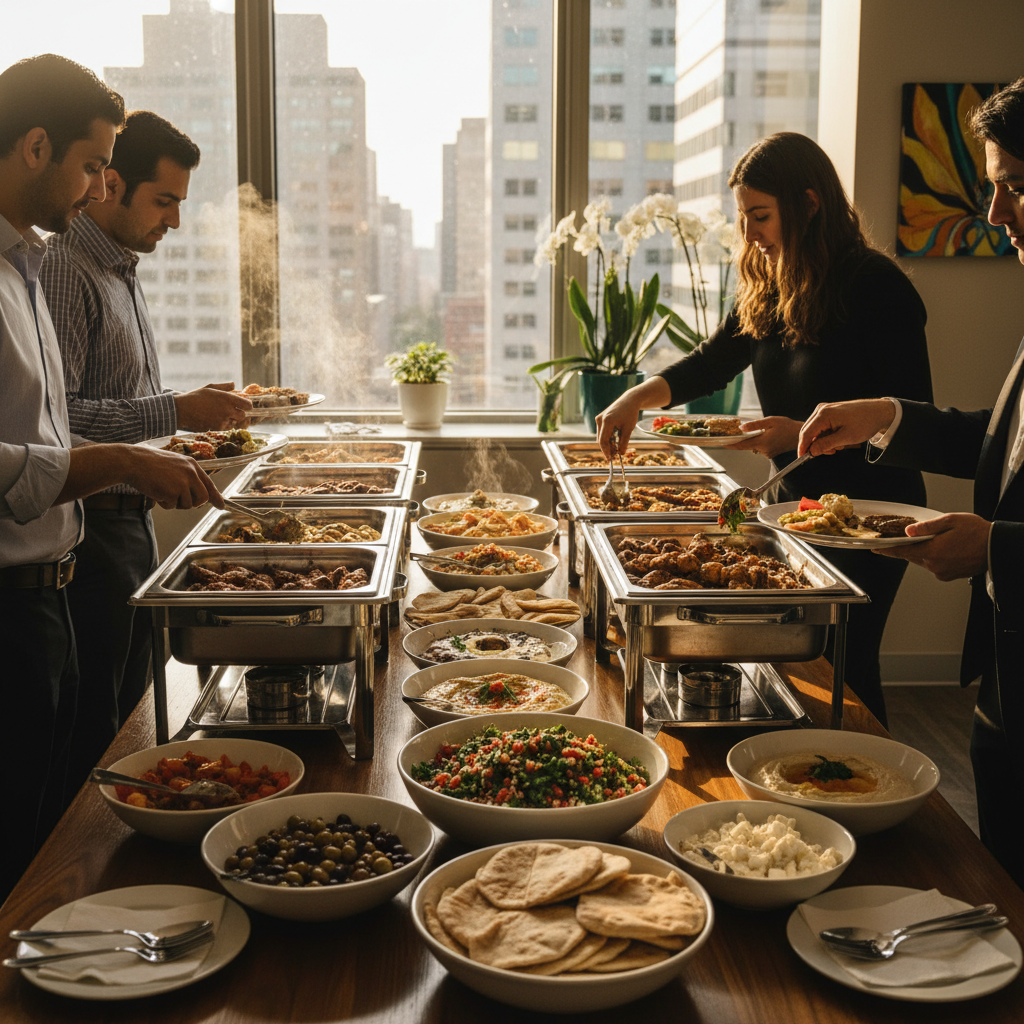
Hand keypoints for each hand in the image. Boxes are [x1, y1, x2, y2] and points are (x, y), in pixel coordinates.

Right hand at [121, 446, 225, 510]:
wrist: (132, 462)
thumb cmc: (149, 464)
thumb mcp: (173, 464)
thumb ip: (186, 476)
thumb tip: (197, 493)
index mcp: (192, 464)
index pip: (209, 483)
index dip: (216, 497)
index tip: (222, 506)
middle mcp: (191, 473)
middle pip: (203, 498)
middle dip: (192, 503)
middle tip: (177, 499)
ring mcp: (183, 482)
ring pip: (188, 504)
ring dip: (175, 503)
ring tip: (162, 490)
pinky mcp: (174, 492)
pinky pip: (172, 506)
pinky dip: (164, 503)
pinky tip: (155, 491)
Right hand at [174, 382, 252, 430]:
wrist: (182, 410)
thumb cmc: (195, 396)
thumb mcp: (210, 387)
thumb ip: (224, 387)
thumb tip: (234, 384)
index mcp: (227, 398)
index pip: (247, 405)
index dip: (247, 405)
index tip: (243, 404)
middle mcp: (228, 410)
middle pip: (242, 415)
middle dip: (239, 412)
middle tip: (231, 409)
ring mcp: (223, 420)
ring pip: (235, 422)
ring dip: (231, 419)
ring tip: (220, 414)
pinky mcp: (218, 428)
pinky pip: (227, 427)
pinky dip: (224, 424)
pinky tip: (216, 419)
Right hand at [594, 376, 672, 457]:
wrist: (630, 400)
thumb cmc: (630, 413)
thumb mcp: (629, 429)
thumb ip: (624, 442)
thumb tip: (621, 453)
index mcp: (607, 421)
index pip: (603, 441)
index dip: (606, 451)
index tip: (610, 459)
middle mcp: (600, 419)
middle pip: (600, 439)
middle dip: (607, 448)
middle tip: (614, 456)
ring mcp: (599, 418)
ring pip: (601, 436)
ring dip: (608, 443)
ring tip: (616, 449)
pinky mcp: (600, 418)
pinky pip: (602, 431)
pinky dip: (607, 437)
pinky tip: (615, 441)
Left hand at [726, 416, 800, 458]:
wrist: (800, 435)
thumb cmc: (787, 426)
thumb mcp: (770, 421)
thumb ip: (755, 425)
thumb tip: (741, 428)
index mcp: (762, 442)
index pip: (742, 445)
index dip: (730, 444)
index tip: (721, 443)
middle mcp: (763, 450)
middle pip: (747, 445)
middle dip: (741, 439)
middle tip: (737, 430)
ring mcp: (767, 453)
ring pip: (754, 445)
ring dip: (752, 439)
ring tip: (761, 430)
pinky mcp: (770, 453)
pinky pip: (760, 447)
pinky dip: (759, 441)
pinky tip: (767, 434)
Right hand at [797, 399, 895, 455]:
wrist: (879, 411)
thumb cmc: (865, 422)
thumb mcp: (846, 438)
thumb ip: (826, 445)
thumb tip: (811, 451)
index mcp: (824, 414)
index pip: (806, 433)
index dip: (803, 447)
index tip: (801, 458)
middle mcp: (822, 409)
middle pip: (808, 431)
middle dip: (815, 445)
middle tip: (829, 453)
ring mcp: (825, 409)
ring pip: (815, 430)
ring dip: (823, 441)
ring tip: (839, 445)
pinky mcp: (829, 411)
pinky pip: (821, 427)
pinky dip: (827, 436)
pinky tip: (839, 439)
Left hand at [873, 513, 990, 580]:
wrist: (996, 547)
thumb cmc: (977, 532)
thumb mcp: (951, 521)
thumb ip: (927, 526)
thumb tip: (908, 531)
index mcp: (932, 552)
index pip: (902, 551)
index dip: (886, 549)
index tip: (874, 548)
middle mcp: (934, 565)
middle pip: (912, 555)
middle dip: (908, 546)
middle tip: (906, 536)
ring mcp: (941, 572)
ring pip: (923, 560)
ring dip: (923, 551)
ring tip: (935, 540)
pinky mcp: (948, 576)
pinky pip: (934, 565)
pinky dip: (933, 557)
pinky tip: (944, 548)